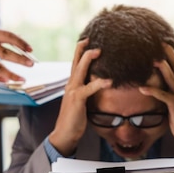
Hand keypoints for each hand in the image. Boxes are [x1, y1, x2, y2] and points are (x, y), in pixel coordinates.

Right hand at [0, 27, 34, 82]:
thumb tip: (19, 40)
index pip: (8, 36)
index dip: (20, 43)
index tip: (30, 50)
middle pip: (6, 53)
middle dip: (20, 59)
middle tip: (31, 64)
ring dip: (13, 74)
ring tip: (23, 79)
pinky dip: (0, 79)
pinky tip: (8, 81)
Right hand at [48, 39, 111, 156]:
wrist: (64, 134)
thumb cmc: (74, 120)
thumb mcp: (82, 102)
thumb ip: (87, 92)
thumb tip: (98, 85)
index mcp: (72, 85)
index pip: (75, 65)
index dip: (80, 53)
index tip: (87, 42)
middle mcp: (70, 85)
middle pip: (75, 63)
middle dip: (82, 50)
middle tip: (90, 38)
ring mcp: (72, 92)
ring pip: (80, 70)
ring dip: (89, 59)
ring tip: (99, 51)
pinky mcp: (77, 100)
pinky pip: (89, 89)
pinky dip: (99, 83)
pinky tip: (109, 81)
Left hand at [139, 44, 173, 153]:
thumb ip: (171, 93)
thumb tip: (163, 87)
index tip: (172, 42)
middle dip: (170, 54)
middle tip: (162, 42)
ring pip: (171, 78)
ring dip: (162, 67)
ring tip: (152, 58)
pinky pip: (163, 96)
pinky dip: (153, 91)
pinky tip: (142, 88)